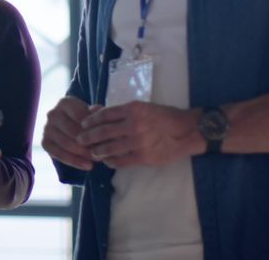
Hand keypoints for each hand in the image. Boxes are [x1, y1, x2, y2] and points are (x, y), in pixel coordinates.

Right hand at [41, 96, 97, 170]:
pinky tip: (88, 166)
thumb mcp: (93, 114)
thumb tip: (102, 119)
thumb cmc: (86, 120)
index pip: (80, 116)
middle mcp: (53, 113)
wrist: (72, 128)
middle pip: (72, 130)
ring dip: (83, 154)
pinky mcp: (44, 142)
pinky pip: (59, 154)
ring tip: (97, 159)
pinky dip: (74, 162)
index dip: (93, 128)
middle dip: (88, 143)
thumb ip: (98, 116)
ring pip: (65, 143)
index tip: (106, 138)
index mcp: (65, 103)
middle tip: (102, 152)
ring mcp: (46, 128)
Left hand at [78, 101, 201, 167]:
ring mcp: (138, 141)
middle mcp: (133, 124)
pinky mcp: (143, 157)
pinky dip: (111, 161)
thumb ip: (122, 111)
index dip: (90, 120)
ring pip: (109, 147)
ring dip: (97, 151)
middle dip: (88, 136)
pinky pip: (121, 161)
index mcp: (133, 109)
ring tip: (92, 152)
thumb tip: (98, 112)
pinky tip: (107, 161)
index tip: (83, 124)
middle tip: (80, 140)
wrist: (188, 131)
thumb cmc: (165, 116)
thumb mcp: (144, 107)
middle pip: (103, 131)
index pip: (104, 115)